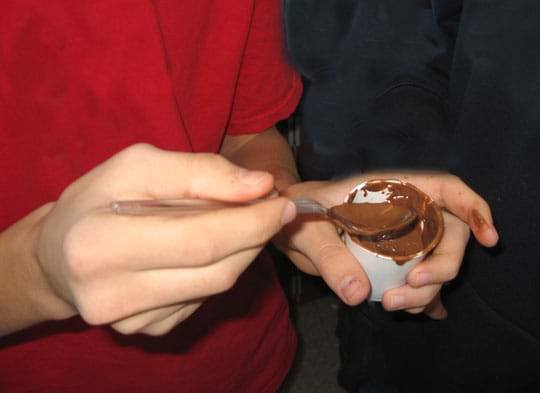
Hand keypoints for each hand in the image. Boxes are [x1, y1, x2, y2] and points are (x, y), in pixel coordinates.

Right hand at [30, 144, 294, 334]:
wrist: (57, 255)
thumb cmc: (94, 201)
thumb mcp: (137, 166)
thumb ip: (200, 172)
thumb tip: (259, 186)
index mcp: (100, 246)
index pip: (200, 241)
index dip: (251, 223)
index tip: (281, 204)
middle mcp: (113, 296)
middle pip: (217, 270)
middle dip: (256, 237)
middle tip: (272, 209)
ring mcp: (132, 322)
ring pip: (216, 286)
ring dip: (242, 252)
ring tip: (240, 222)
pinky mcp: (147, 330)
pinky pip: (203, 298)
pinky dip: (218, 268)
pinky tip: (207, 249)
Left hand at [277, 172, 497, 318]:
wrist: (287, 225)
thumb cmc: (297, 215)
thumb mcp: (308, 232)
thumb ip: (329, 257)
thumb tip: (359, 293)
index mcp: (390, 190)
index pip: (444, 189)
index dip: (473, 208)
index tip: (488, 238)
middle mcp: (404, 211)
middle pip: (449, 234)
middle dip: (442, 267)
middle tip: (411, 288)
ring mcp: (401, 237)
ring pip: (436, 261)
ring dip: (427, 289)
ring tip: (394, 304)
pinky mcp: (393, 260)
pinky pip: (419, 277)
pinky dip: (423, 297)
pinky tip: (417, 310)